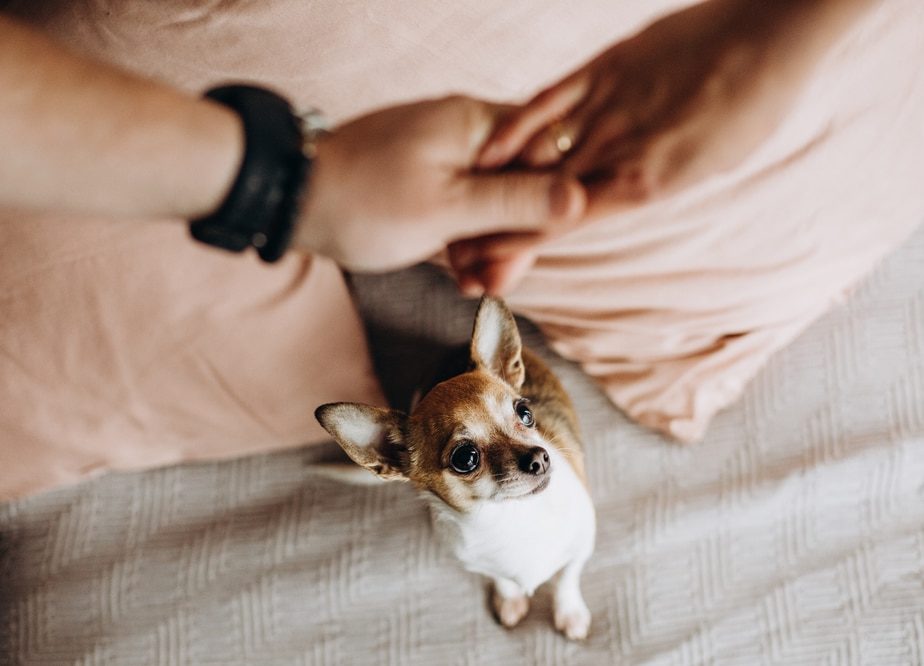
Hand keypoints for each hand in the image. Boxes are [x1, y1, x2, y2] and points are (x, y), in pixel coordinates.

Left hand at [294, 95, 585, 271]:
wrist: (292, 200)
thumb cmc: (364, 200)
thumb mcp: (446, 209)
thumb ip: (514, 202)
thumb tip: (580, 198)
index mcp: (478, 125)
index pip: (549, 157)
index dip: (549, 206)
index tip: (532, 245)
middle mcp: (469, 134)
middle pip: (525, 186)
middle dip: (514, 238)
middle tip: (498, 280)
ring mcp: (448, 157)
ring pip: (496, 205)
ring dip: (491, 249)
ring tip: (474, 285)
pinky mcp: (430, 181)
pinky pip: (467, 211)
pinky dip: (467, 243)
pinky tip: (461, 276)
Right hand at [456, 0, 856, 294]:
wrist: (770, 33)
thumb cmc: (750, 107)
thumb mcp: (708, 165)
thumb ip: (651, 180)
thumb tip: (618, 194)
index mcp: (648, 183)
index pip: (566, 224)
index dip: (521, 247)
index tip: (488, 267)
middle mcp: (619, 150)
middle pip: (541, 199)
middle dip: (496, 229)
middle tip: (461, 252)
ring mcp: (607, 107)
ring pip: (536, 156)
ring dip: (495, 186)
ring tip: (459, 211)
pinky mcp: (602, 68)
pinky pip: (548, 101)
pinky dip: (514, 127)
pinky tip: (483, 148)